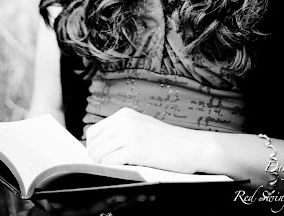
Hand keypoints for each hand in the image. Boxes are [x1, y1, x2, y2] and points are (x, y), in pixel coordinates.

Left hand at [85, 107, 203, 172]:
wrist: (190, 146)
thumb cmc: (167, 142)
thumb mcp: (141, 127)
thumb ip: (122, 132)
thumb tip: (97, 148)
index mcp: (124, 114)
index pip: (94, 132)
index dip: (93, 147)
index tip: (100, 158)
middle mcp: (124, 121)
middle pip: (93, 143)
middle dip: (96, 158)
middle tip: (107, 166)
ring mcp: (129, 134)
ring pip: (98, 153)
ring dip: (102, 164)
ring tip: (116, 168)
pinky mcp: (135, 149)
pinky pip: (109, 162)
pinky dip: (112, 169)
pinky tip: (124, 168)